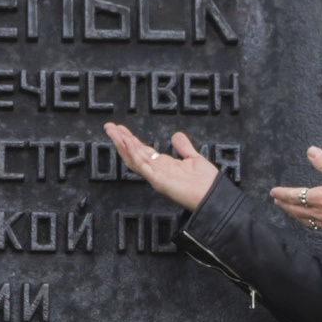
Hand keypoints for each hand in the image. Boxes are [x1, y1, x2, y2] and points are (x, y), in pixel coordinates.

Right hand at [103, 124, 220, 210]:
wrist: (213, 195)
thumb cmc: (206, 182)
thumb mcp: (194, 158)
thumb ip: (183, 147)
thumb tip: (175, 135)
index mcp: (162, 165)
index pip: (141, 150)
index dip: (130, 139)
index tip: (120, 128)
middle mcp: (156, 170)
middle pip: (133, 153)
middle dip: (120, 139)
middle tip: (108, 126)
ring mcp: (155, 176)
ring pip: (133, 158)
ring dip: (122, 144)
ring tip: (112, 131)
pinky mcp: (158, 181)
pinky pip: (142, 166)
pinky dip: (133, 154)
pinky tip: (127, 142)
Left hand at [269, 147, 321, 234]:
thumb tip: (311, 151)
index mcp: (318, 198)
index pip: (294, 196)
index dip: (283, 194)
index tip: (273, 192)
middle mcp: (318, 213)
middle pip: (295, 209)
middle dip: (284, 204)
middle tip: (276, 201)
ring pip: (302, 219)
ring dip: (292, 214)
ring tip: (287, 210)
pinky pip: (313, 226)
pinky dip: (305, 221)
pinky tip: (308, 221)